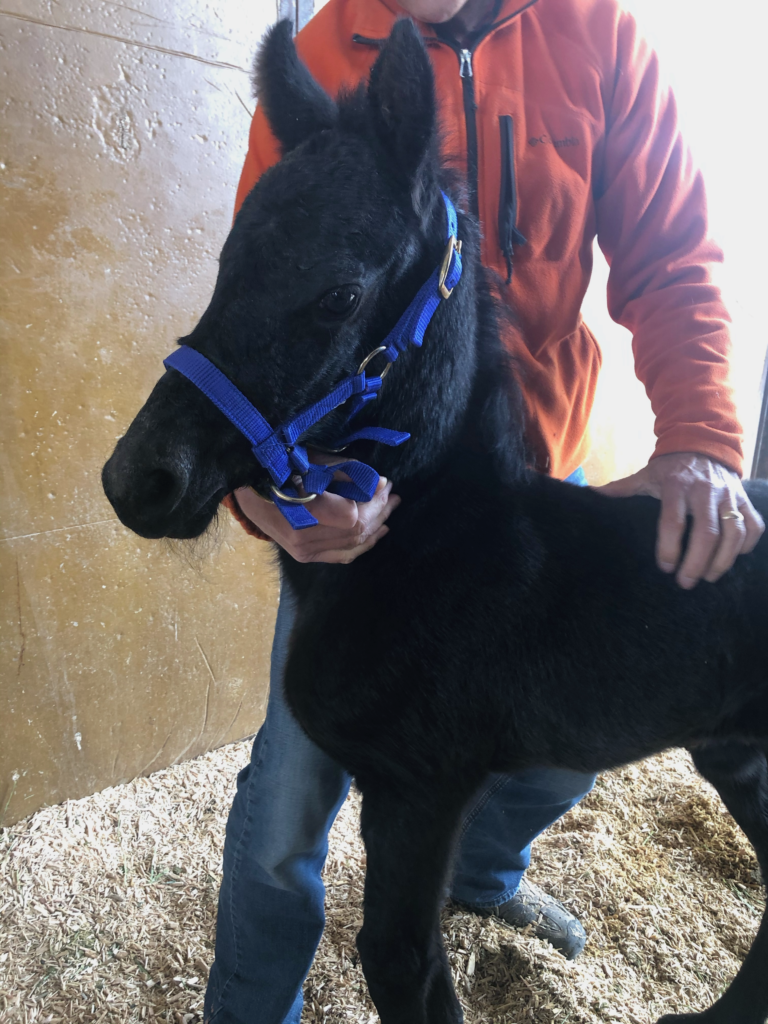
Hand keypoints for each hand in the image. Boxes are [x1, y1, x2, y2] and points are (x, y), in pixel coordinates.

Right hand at [233, 472, 400, 563]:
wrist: (246, 492)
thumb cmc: (277, 468)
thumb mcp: (308, 462)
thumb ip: (343, 472)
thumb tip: (377, 482)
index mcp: (300, 514)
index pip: (352, 517)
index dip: (372, 502)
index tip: (384, 482)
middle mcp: (302, 539)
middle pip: (356, 531)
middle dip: (378, 510)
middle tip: (391, 492)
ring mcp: (303, 551)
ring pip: (353, 545)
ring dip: (376, 526)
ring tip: (390, 507)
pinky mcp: (305, 556)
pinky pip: (343, 556)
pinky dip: (364, 545)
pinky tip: (378, 531)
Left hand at [596, 452, 763, 588]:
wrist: (704, 444)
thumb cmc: (671, 468)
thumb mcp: (646, 475)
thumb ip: (621, 489)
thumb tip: (587, 494)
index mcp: (677, 486)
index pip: (673, 521)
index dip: (669, 547)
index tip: (664, 567)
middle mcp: (706, 491)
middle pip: (706, 533)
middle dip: (697, 562)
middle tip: (686, 583)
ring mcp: (729, 496)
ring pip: (734, 533)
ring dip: (723, 560)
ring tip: (708, 578)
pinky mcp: (745, 501)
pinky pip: (754, 527)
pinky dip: (747, 546)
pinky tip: (732, 559)